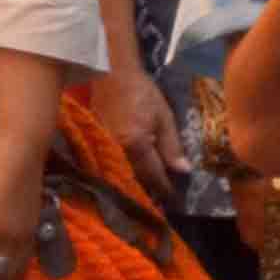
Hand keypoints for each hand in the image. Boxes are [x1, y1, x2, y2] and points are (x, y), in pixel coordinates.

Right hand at [97, 64, 186, 198]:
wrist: (113, 76)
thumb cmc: (142, 93)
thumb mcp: (164, 117)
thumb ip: (172, 146)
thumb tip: (183, 171)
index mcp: (136, 144)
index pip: (154, 175)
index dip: (166, 190)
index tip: (176, 201)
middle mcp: (117, 152)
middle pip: (137, 181)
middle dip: (151, 193)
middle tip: (163, 203)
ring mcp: (104, 150)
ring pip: (124, 177)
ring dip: (138, 187)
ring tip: (150, 195)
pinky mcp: (96, 146)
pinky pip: (113, 167)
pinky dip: (125, 175)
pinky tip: (134, 178)